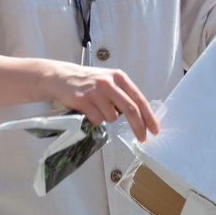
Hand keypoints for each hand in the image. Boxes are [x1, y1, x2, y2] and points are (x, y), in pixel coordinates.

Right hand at [44, 62, 159, 135]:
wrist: (61, 77)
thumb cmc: (88, 81)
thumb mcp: (109, 80)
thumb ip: (123, 93)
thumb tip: (140, 115)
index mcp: (119, 77)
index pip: (139, 99)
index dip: (149, 116)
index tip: (154, 129)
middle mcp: (109, 82)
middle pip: (131, 109)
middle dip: (139, 126)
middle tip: (142, 138)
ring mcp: (96, 91)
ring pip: (112, 117)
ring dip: (107, 118)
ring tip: (97, 108)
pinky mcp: (83, 100)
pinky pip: (97, 119)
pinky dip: (95, 120)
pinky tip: (88, 110)